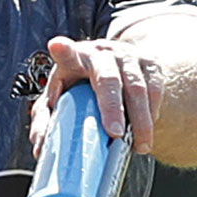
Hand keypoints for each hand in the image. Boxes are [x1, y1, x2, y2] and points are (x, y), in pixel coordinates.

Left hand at [30, 35, 164, 157]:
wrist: (116, 67)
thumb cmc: (80, 85)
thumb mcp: (59, 99)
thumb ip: (46, 121)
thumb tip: (40, 150)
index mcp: (73, 59)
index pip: (66, 53)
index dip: (63, 50)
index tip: (57, 46)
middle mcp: (100, 52)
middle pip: (108, 78)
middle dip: (112, 107)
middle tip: (115, 134)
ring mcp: (127, 55)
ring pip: (137, 87)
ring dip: (140, 119)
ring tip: (139, 145)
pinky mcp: (149, 62)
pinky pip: (156, 88)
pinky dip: (153, 111)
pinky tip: (148, 129)